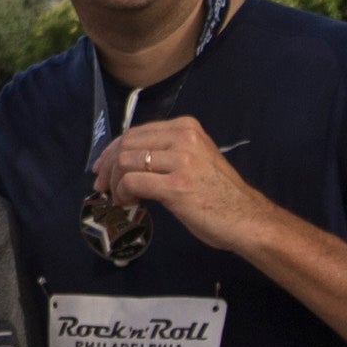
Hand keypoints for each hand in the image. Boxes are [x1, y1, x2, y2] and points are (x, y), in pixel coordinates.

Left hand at [90, 114, 278, 260]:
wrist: (246, 218)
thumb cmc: (219, 194)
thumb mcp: (195, 159)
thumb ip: (166, 153)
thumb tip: (127, 160)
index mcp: (186, 127)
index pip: (136, 132)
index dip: (113, 150)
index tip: (102, 167)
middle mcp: (183, 137)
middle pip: (127, 143)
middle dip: (107, 165)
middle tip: (100, 185)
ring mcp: (180, 160)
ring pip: (126, 161)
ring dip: (113, 182)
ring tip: (116, 197)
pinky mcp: (175, 185)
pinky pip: (132, 182)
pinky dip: (122, 193)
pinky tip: (127, 203)